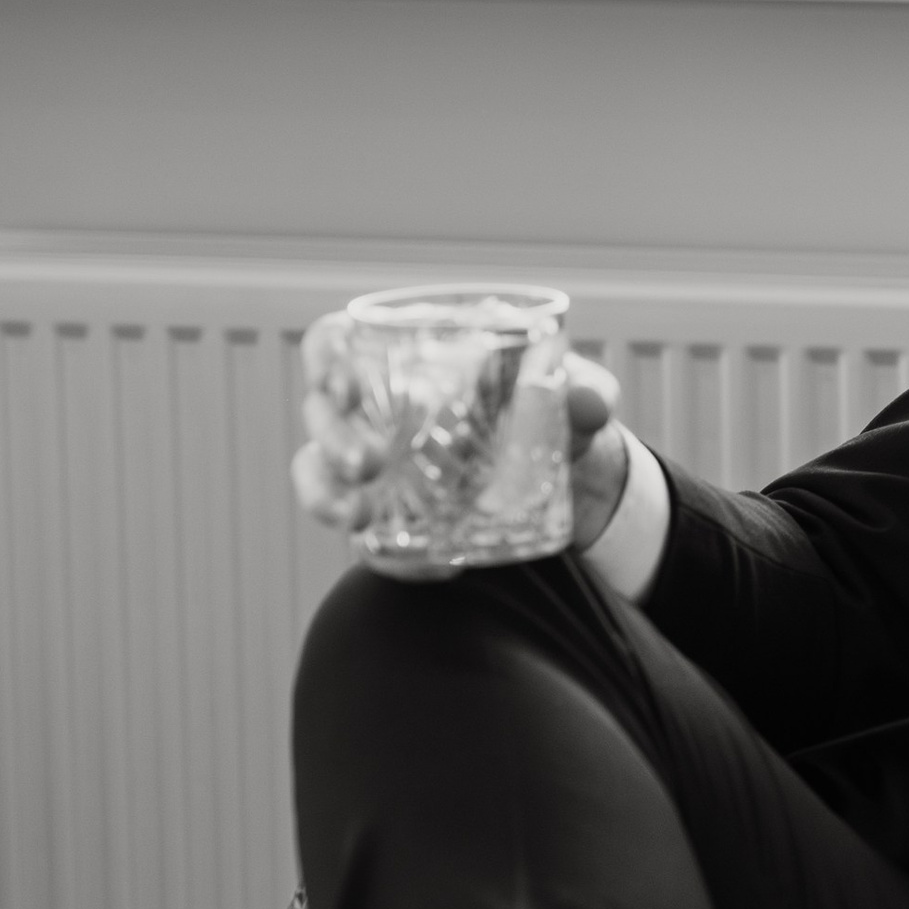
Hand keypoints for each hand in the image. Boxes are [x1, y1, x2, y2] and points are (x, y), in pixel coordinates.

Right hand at [291, 318, 633, 567]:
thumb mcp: (575, 392)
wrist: (572, 475)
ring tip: (356, 520)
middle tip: (367, 464)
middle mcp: (375, 412)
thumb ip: (587, 390)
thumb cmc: (553, 408)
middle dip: (332, 439)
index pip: (333, 343)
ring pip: (318, 476)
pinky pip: (373, 540)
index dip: (323, 358)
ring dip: (325, 497)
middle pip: (320, 413)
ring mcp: (377, 468)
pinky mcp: (395, 519)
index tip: (340, 382)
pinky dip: (392, 556)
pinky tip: (438, 565)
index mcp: (403, 360)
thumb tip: (591, 400)